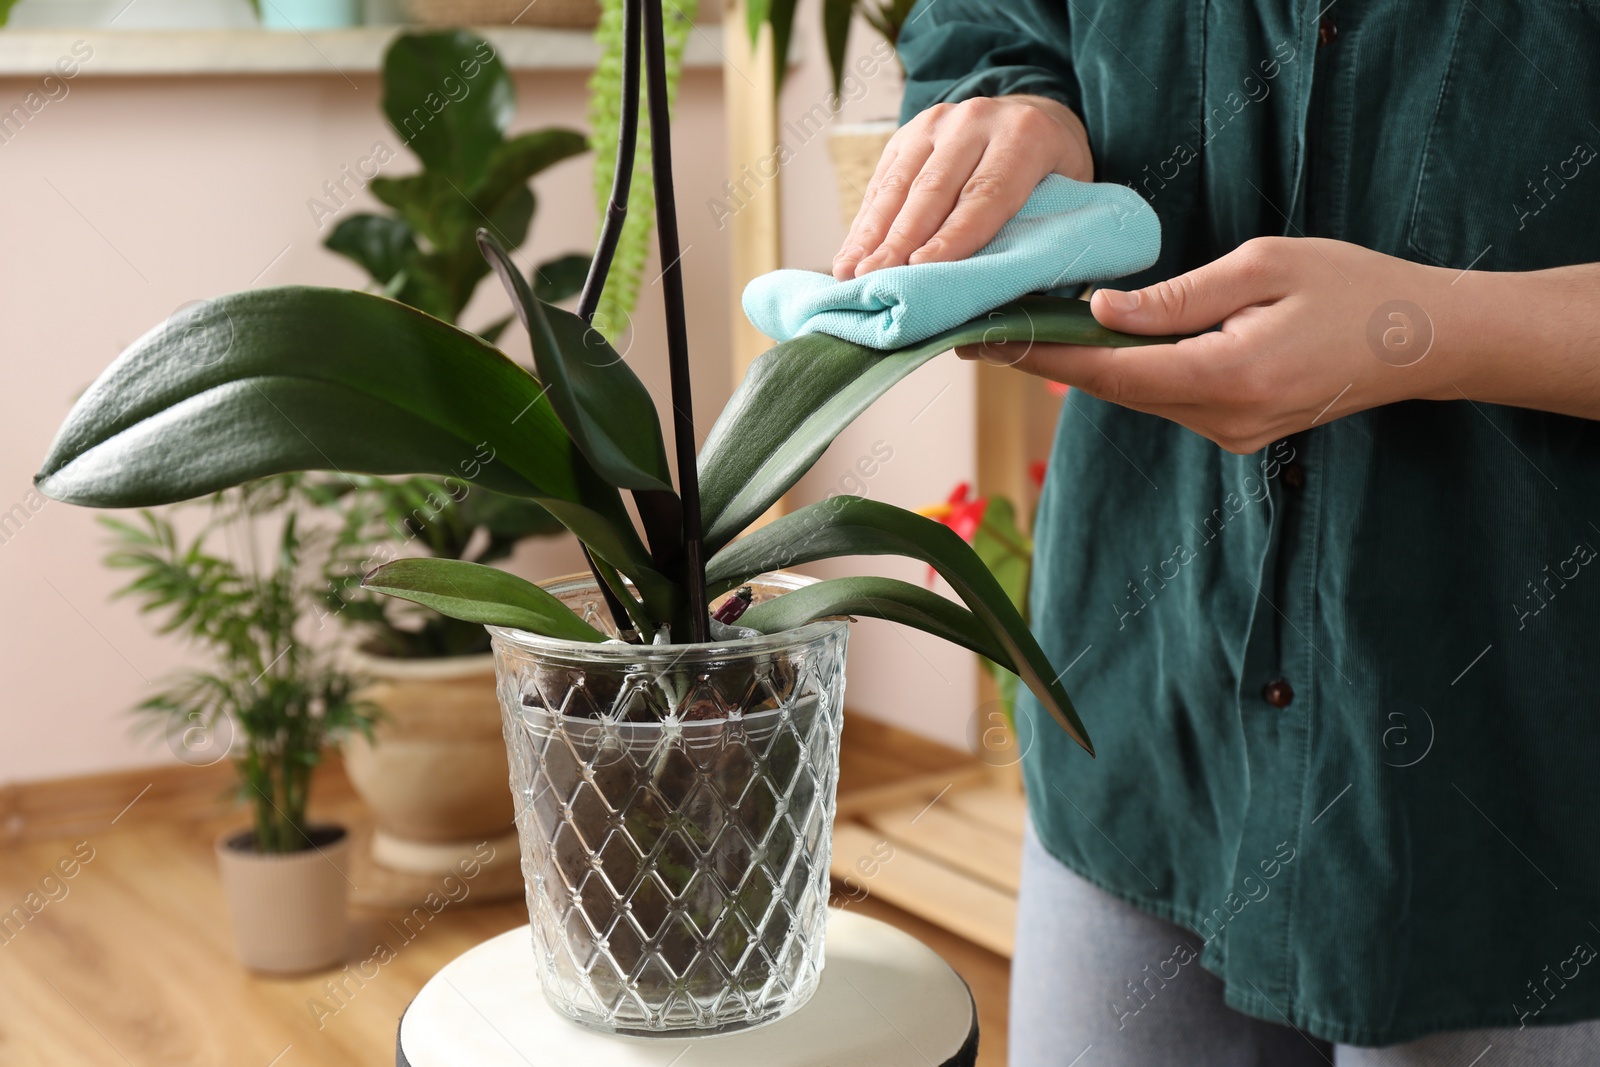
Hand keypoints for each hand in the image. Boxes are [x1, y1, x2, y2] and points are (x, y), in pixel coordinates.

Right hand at [832, 95, 1093, 280]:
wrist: (1034, 116)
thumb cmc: (1054, 182)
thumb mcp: (1067, 208)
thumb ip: (1038, 255)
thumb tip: (988, 323)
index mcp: (1026, 136)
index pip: (986, 194)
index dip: (952, 236)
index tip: (921, 271)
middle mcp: (977, 120)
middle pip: (933, 189)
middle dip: (900, 240)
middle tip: (874, 282)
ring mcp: (937, 122)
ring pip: (899, 185)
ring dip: (871, 235)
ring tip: (849, 275)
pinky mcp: (907, 134)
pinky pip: (882, 183)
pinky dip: (865, 223)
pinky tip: (850, 257)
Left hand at [959, 237, 1470, 452]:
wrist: (1424, 342)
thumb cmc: (1352, 286)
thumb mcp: (1263, 266)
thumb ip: (1176, 296)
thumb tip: (1099, 311)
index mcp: (1229, 374)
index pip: (1109, 371)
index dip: (1039, 356)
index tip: (983, 339)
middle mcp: (1223, 419)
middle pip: (1113, 390)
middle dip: (1049, 359)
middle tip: (988, 324)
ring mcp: (1231, 434)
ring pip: (1137, 396)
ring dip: (1087, 365)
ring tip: (1028, 328)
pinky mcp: (1237, 432)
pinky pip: (1167, 399)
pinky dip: (1131, 372)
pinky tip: (1101, 343)